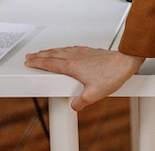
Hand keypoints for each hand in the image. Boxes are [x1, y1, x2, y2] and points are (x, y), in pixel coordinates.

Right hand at [24, 46, 144, 110]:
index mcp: (72, 66)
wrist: (125, 62)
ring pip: (61, 50)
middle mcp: (75, 57)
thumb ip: (80, 102)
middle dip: (40, 55)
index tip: (29, 62)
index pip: (49, 63)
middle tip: (30, 56)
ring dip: (50, 51)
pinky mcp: (90, 51)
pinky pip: (71, 48)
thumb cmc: (111, 75)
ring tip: (43, 52)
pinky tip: (65, 50)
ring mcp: (82, 52)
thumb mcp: (93, 94)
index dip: (37, 63)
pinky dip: (62, 49)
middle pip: (52, 54)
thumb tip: (74, 105)